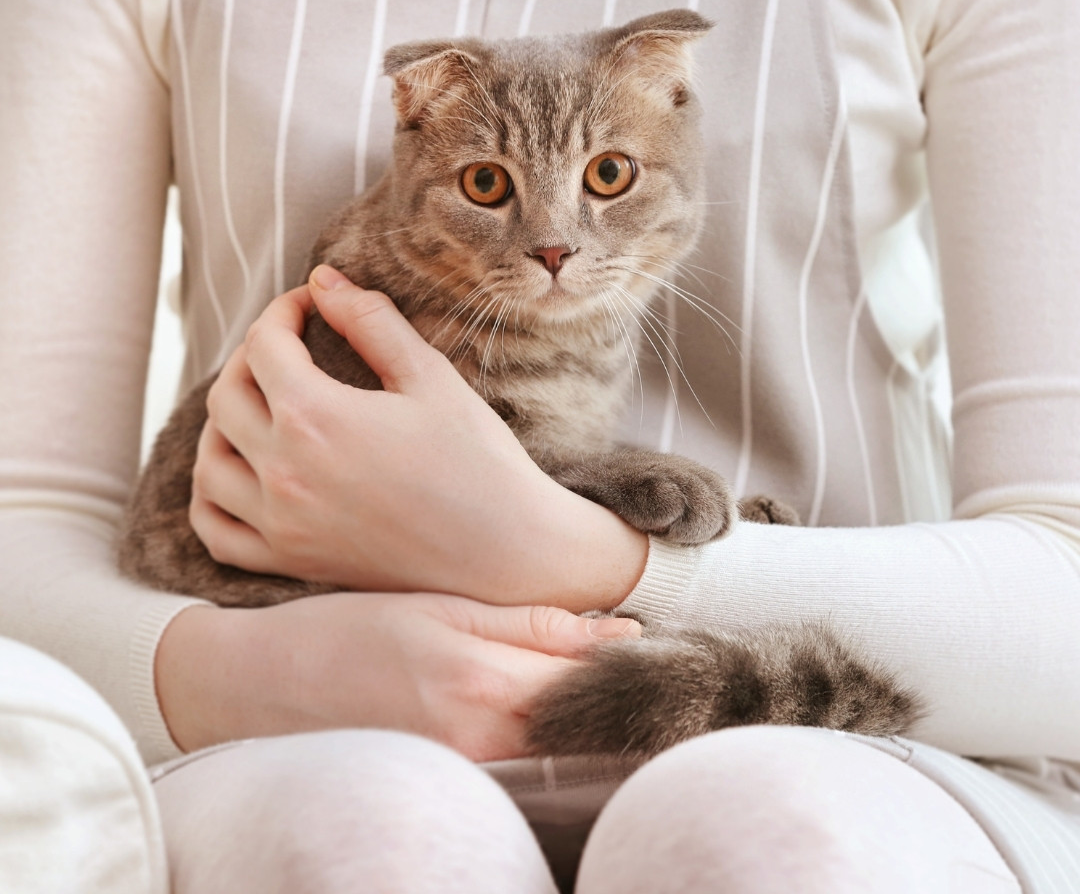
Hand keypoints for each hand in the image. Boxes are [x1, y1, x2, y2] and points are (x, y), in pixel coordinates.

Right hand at [155, 592, 640, 760]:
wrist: (260, 684)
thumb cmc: (345, 629)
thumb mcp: (438, 607)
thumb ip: (528, 624)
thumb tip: (616, 632)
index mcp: (478, 677)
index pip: (585, 673)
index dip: (627, 658)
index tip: (658, 642)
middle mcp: (477, 734)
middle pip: (580, 718)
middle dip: (618, 692)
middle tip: (648, 661)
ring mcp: (462, 768)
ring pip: (557, 746)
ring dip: (587, 717)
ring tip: (605, 684)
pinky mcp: (446, 782)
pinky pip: (521, 765)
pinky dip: (548, 740)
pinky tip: (552, 714)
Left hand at [190, 266, 647, 611]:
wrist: (505, 552)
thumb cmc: (478, 461)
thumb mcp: (431, 377)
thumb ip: (371, 321)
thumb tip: (323, 279)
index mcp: (316, 417)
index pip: (265, 344)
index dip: (284, 310)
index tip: (310, 304)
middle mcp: (283, 471)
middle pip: (226, 396)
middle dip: (253, 356)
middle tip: (290, 345)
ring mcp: (281, 523)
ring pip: (209, 462)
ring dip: (223, 422)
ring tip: (260, 404)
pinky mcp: (291, 561)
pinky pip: (216, 531)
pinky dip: (210, 496)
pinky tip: (239, 473)